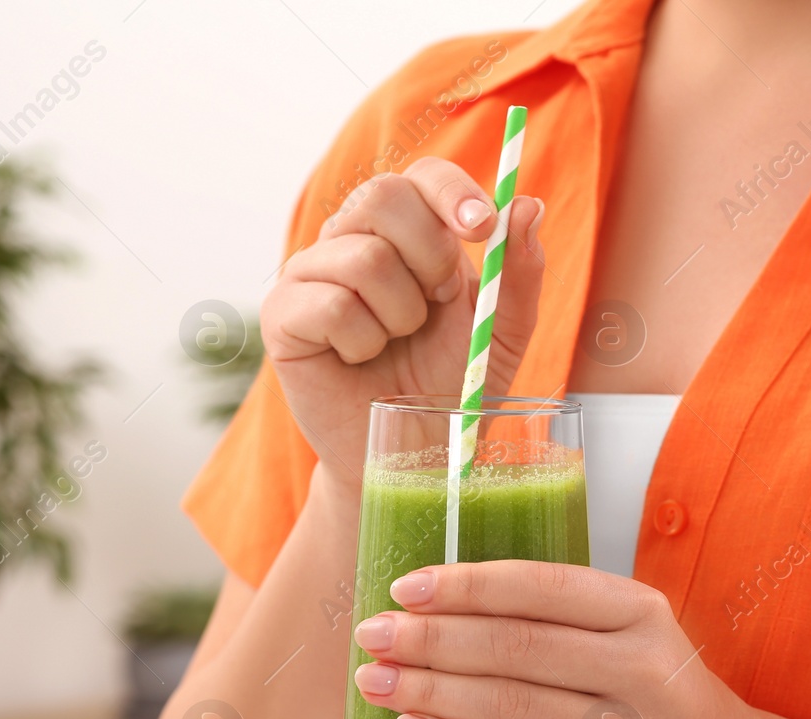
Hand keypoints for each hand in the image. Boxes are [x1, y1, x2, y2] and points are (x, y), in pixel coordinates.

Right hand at [261, 159, 546, 492]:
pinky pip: (330, 304)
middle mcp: (351, 238)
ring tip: (396, 342)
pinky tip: (358, 359)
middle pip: (382, 196)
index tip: (482, 228)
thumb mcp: (502, 332)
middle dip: (429, 255)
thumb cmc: (451, 386)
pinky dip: (361, 341)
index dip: (451, 192)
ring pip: (363, 257)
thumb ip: (519, 273)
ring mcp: (310, 273)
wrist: (412, 451)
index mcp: (406, 231)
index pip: (421, 176)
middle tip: (437, 304)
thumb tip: (528, 205)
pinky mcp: (282, 316)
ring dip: (400, 313)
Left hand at [351, 560, 755, 718]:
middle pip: (516, 645)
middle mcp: (640, 667)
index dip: (466, 585)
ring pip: (510, 704)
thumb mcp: (629, 637)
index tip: (404, 586)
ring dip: (431, 691)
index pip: (541, 586)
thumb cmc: (653, 697)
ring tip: (376, 681)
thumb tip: (436, 605)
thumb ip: (557, 617)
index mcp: (639, 611)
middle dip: (431, 638)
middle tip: (372, 635)